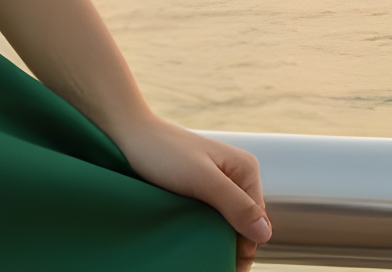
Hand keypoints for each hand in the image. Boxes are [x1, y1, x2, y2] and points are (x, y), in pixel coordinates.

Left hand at [105, 115, 270, 270]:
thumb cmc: (162, 151)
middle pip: (243, 224)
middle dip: (229, 243)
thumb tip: (265, 234)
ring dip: (215, 237)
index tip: (226, 267)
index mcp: (246, 170)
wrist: (127, 133)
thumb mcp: (201, 179)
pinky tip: (191, 234)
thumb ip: (235, 204)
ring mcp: (218, 181)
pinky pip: (209, 215)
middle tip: (210, 262)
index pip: (257, 223)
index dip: (242, 248)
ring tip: (200, 251)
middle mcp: (237, 175)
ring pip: (225, 222)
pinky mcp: (199, 187)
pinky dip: (203, 228)